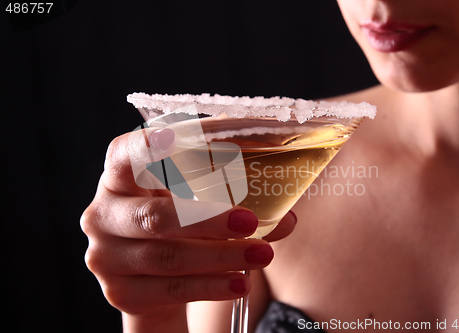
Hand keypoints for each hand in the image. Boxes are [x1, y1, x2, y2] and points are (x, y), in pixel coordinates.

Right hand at [80, 128, 296, 331]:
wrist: (149, 276)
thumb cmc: (176, 222)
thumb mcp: (189, 198)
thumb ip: (229, 194)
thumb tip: (286, 215)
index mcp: (120, 178)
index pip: (124, 155)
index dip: (145, 146)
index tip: (174, 137)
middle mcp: (105, 214)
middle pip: (153, 216)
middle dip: (206, 219)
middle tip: (249, 222)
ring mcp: (107, 256)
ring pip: (167, 257)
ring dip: (220, 256)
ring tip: (260, 256)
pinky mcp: (121, 291)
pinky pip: (170, 289)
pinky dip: (209, 286)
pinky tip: (238, 282)